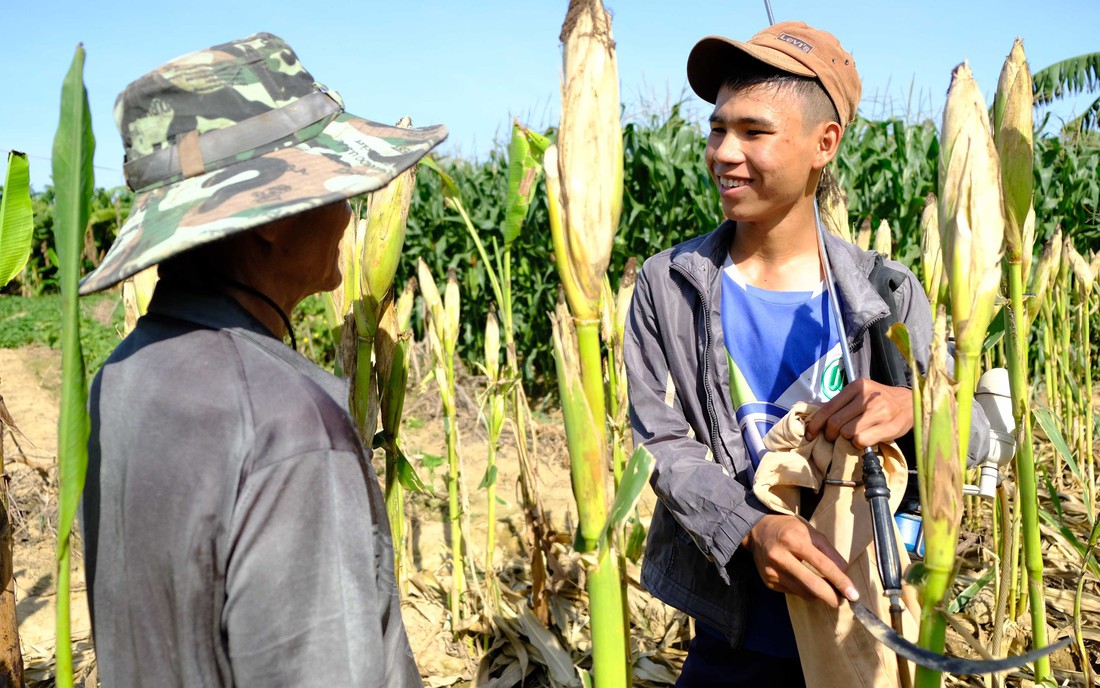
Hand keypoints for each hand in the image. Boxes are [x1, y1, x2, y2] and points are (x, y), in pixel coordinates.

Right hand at [744, 514, 858, 607]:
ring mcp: (772, 571)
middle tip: (842, 600)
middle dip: (831, 597)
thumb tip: (844, 574)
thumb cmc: (789, 529)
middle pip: (812, 585)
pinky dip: (804, 590)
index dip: (840, 581)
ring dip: (819, 594)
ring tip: (825, 588)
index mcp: (793, 540)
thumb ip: (829, 552)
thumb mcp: (811, 532)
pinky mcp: (769, 582)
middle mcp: (780, 556)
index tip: (853, 594)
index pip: (822, 564)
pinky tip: (804, 580)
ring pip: (804, 593)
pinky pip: (794, 592)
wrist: (757, 531)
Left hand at [805, 378, 912, 449]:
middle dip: (830, 434)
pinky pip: (861, 441)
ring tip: (854, 434)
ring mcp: (879, 411)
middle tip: (834, 437)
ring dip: (846, 438)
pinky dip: (859, 444)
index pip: (827, 408)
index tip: (810, 434)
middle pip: (835, 423)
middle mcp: (867, 397)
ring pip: (847, 433)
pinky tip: (864, 439)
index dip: (815, 424)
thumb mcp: (858, 394)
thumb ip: (836, 403)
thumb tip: (805, 408)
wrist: (910, 403)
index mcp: (856, 387)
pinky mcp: (888, 426)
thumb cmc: (879, 400)